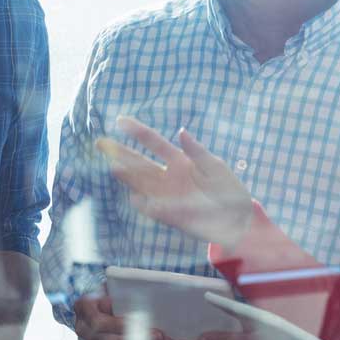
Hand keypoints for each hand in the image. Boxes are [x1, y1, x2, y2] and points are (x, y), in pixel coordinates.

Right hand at [70, 293, 165, 339]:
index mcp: (83, 308)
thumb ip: (118, 292)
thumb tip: (131, 295)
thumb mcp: (111, 287)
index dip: (120, 325)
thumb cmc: (108, 293)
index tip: (142, 323)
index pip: (100, 322)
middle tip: (160, 337)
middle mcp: (83, 330)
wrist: (97, 306)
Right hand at [98, 117, 257, 248]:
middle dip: (121, 153)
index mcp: (179, 161)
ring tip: (113, 167)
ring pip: (141, 184)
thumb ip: (198, 152)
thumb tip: (181, 131)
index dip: (138, 132)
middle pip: (140, 163)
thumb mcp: (216, 167)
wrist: (238, 219)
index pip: (154, 143)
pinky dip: (146, 205)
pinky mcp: (171, 216)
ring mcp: (167, 196)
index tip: (120, 120)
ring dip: (128, 177)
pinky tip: (135, 198)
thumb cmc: (228, 189)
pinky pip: (154, 209)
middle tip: (100, 143)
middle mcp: (168, 177)